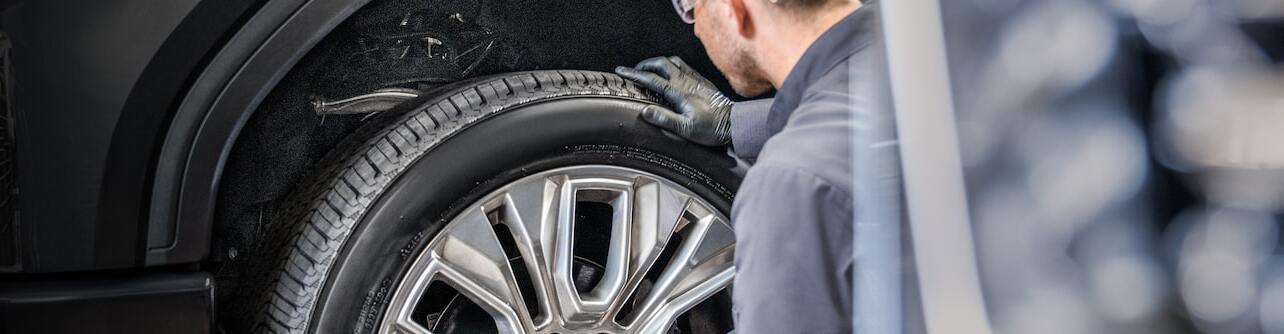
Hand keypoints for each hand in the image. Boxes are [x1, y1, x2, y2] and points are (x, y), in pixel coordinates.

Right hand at [615, 56, 733, 146]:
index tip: (622, 72)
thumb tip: (645, 111)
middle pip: (661, 63)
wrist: (734, 123)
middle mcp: (686, 81)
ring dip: (658, 63)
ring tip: (650, 69)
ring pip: (673, 62)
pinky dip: (672, 65)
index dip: (634, 75)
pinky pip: (684, 66)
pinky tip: (671, 72)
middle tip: (634, 71)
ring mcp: (695, 79)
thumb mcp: (685, 128)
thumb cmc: (712, 128)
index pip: (651, 79)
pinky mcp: (702, 81)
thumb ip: (664, 119)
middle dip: (644, 65)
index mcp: (678, 92)